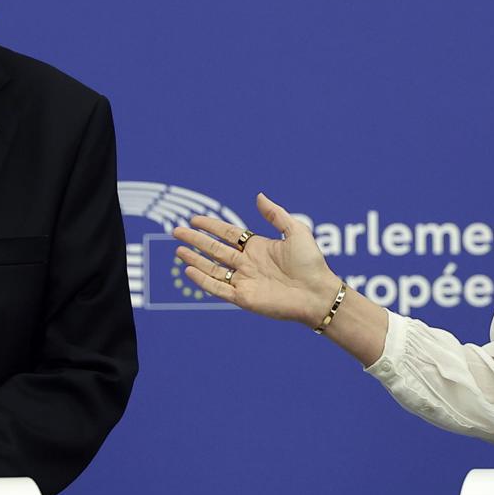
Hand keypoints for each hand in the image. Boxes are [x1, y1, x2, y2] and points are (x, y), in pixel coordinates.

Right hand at [173, 193, 342, 325]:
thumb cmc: (311, 263)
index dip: (211, 226)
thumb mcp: (295, 231)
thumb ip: (275, 215)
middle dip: (196, 240)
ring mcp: (244, 281)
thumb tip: (259, 196)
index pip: (228, 234)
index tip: (194, 219)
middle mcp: (248, 264)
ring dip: (195, 259)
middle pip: (214, 249)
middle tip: (176, 231)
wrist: (317, 292)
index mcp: (258, 247)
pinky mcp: (243, 298)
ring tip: (178, 250)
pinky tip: (189, 269)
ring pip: (212, 269)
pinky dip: (202, 280)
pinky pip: (218, 288)